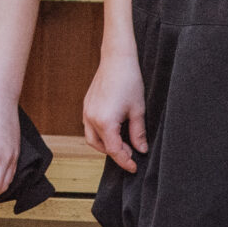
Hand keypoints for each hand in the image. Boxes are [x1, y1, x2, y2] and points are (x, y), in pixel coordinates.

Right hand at [82, 49, 148, 172]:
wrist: (117, 59)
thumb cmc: (129, 81)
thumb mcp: (138, 110)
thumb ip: (138, 133)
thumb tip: (141, 150)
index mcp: (105, 122)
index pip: (114, 151)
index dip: (125, 161)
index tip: (134, 167)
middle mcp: (91, 118)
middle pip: (101, 147)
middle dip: (115, 153)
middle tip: (131, 153)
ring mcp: (86, 111)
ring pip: (92, 138)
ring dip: (106, 144)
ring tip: (123, 142)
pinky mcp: (86, 105)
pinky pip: (90, 127)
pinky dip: (100, 134)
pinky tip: (114, 129)